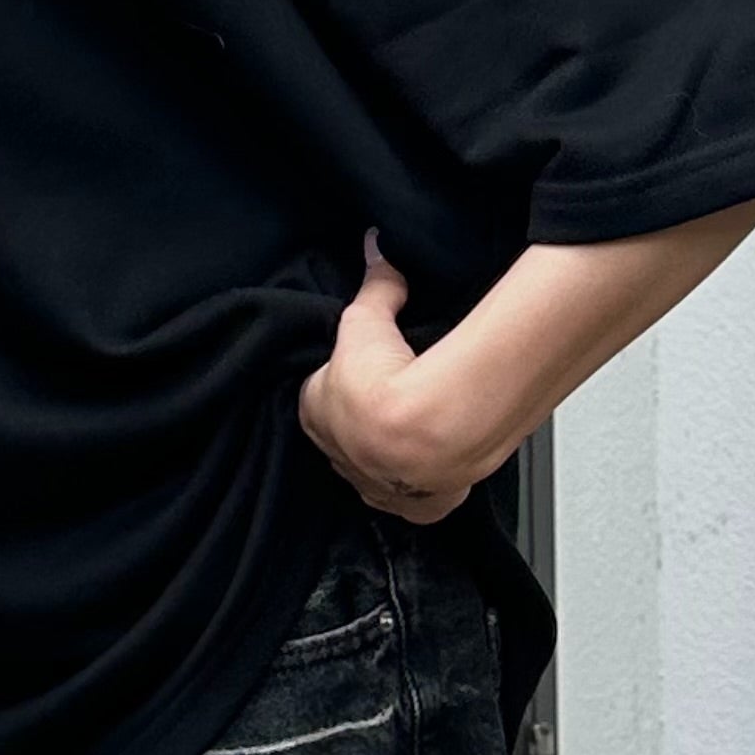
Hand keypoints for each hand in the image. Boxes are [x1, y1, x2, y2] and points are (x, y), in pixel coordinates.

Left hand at [296, 237, 475, 527]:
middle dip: (365, 416)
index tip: (368, 362)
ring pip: (378, 468)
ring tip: (419, 423)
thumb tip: (374, 246)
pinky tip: (438, 461)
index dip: (344, 375)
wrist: (428, 432)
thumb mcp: (370, 318)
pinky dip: (425, 482)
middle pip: (347, 433)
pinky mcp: (417, 508)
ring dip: (393, 451)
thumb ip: (374, 284)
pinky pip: (415, 497)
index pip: (319, 392)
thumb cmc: (388, 379)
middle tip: (397, 389)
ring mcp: (376, 485)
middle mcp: (339, 455)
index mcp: (315, 412)